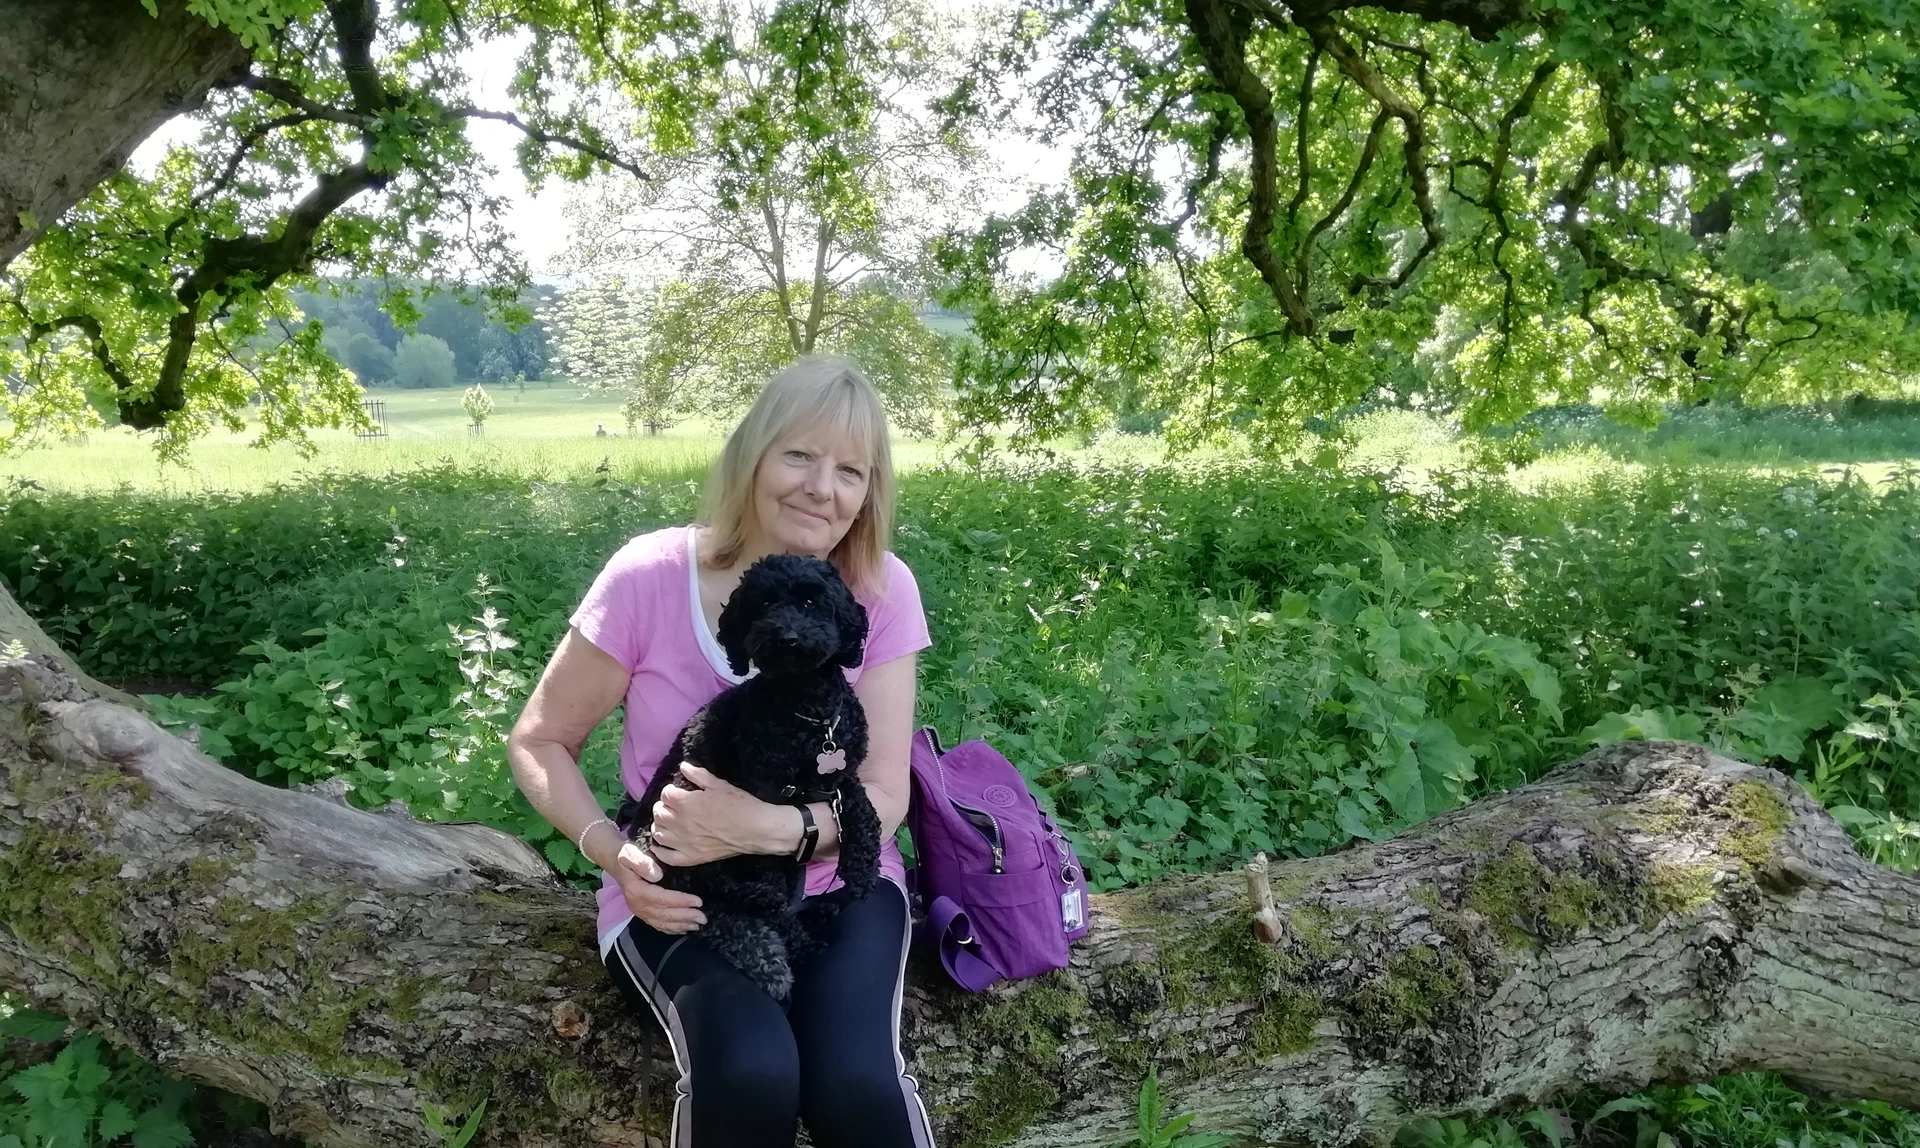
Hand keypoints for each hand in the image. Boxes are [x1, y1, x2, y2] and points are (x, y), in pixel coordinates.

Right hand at [609, 840, 705, 933]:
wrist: (615, 861)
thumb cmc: (626, 856)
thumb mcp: (630, 853)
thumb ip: (642, 863)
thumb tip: (657, 875)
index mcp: (637, 891)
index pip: (662, 899)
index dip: (680, 901)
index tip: (697, 902)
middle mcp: (638, 905)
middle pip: (664, 914)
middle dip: (685, 917)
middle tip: (702, 917)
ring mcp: (640, 911)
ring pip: (662, 922)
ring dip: (680, 925)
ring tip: (697, 925)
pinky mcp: (643, 913)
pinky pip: (658, 924)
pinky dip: (671, 929)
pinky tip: (683, 930)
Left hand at [648, 763, 789, 865]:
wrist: (755, 829)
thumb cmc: (740, 805)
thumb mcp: (719, 785)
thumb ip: (698, 775)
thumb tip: (683, 766)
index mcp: (685, 803)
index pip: (665, 794)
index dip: (670, 791)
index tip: (678, 792)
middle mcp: (679, 823)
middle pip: (658, 813)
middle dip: (663, 806)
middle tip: (672, 806)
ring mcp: (684, 842)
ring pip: (659, 833)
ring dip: (660, 825)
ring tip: (668, 822)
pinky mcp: (691, 857)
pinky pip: (666, 857)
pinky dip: (659, 851)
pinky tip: (661, 845)